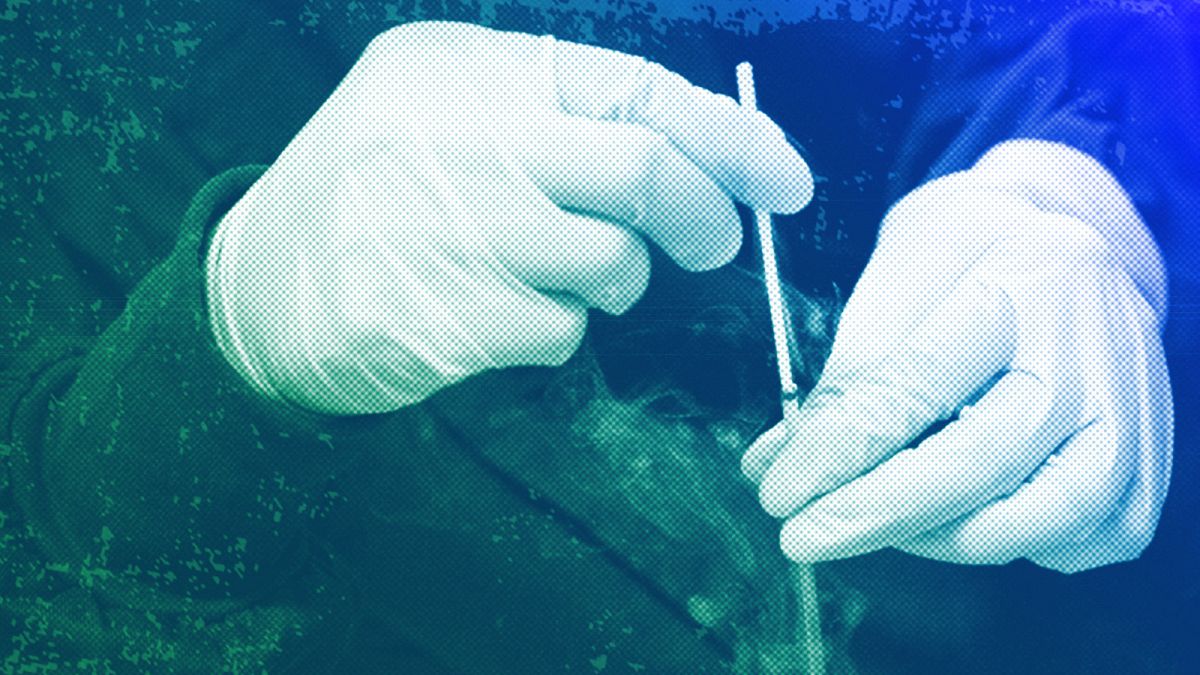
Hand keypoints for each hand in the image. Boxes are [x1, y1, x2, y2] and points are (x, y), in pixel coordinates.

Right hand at [206, 21, 810, 414]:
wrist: (254, 289)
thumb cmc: (375, 195)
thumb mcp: (448, 116)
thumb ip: (556, 121)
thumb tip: (697, 159)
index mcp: (465, 70)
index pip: (634, 90)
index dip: (729, 138)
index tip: (784, 179)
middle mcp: (456, 137)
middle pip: (643, 173)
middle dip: (705, 218)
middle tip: (713, 246)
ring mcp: (445, 229)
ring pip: (611, 261)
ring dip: (613, 279)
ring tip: (559, 273)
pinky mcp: (440, 317)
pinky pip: (559, 331)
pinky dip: (554, 330)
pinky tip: (497, 315)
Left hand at [742, 140, 1172, 573]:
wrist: (1066, 238)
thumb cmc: (966, 254)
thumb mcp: (896, 278)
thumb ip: (846, 377)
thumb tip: (775, 467)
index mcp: (1025, 275)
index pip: (918, 386)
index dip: (839, 453)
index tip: (778, 494)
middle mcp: (1095, 346)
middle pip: (986, 460)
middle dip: (879, 513)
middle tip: (802, 536)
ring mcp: (1135, 408)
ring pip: (1050, 516)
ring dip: (946, 537)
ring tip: (880, 519)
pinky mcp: (1150, 459)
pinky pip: (1087, 538)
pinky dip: (1015, 543)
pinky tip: (959, 516)